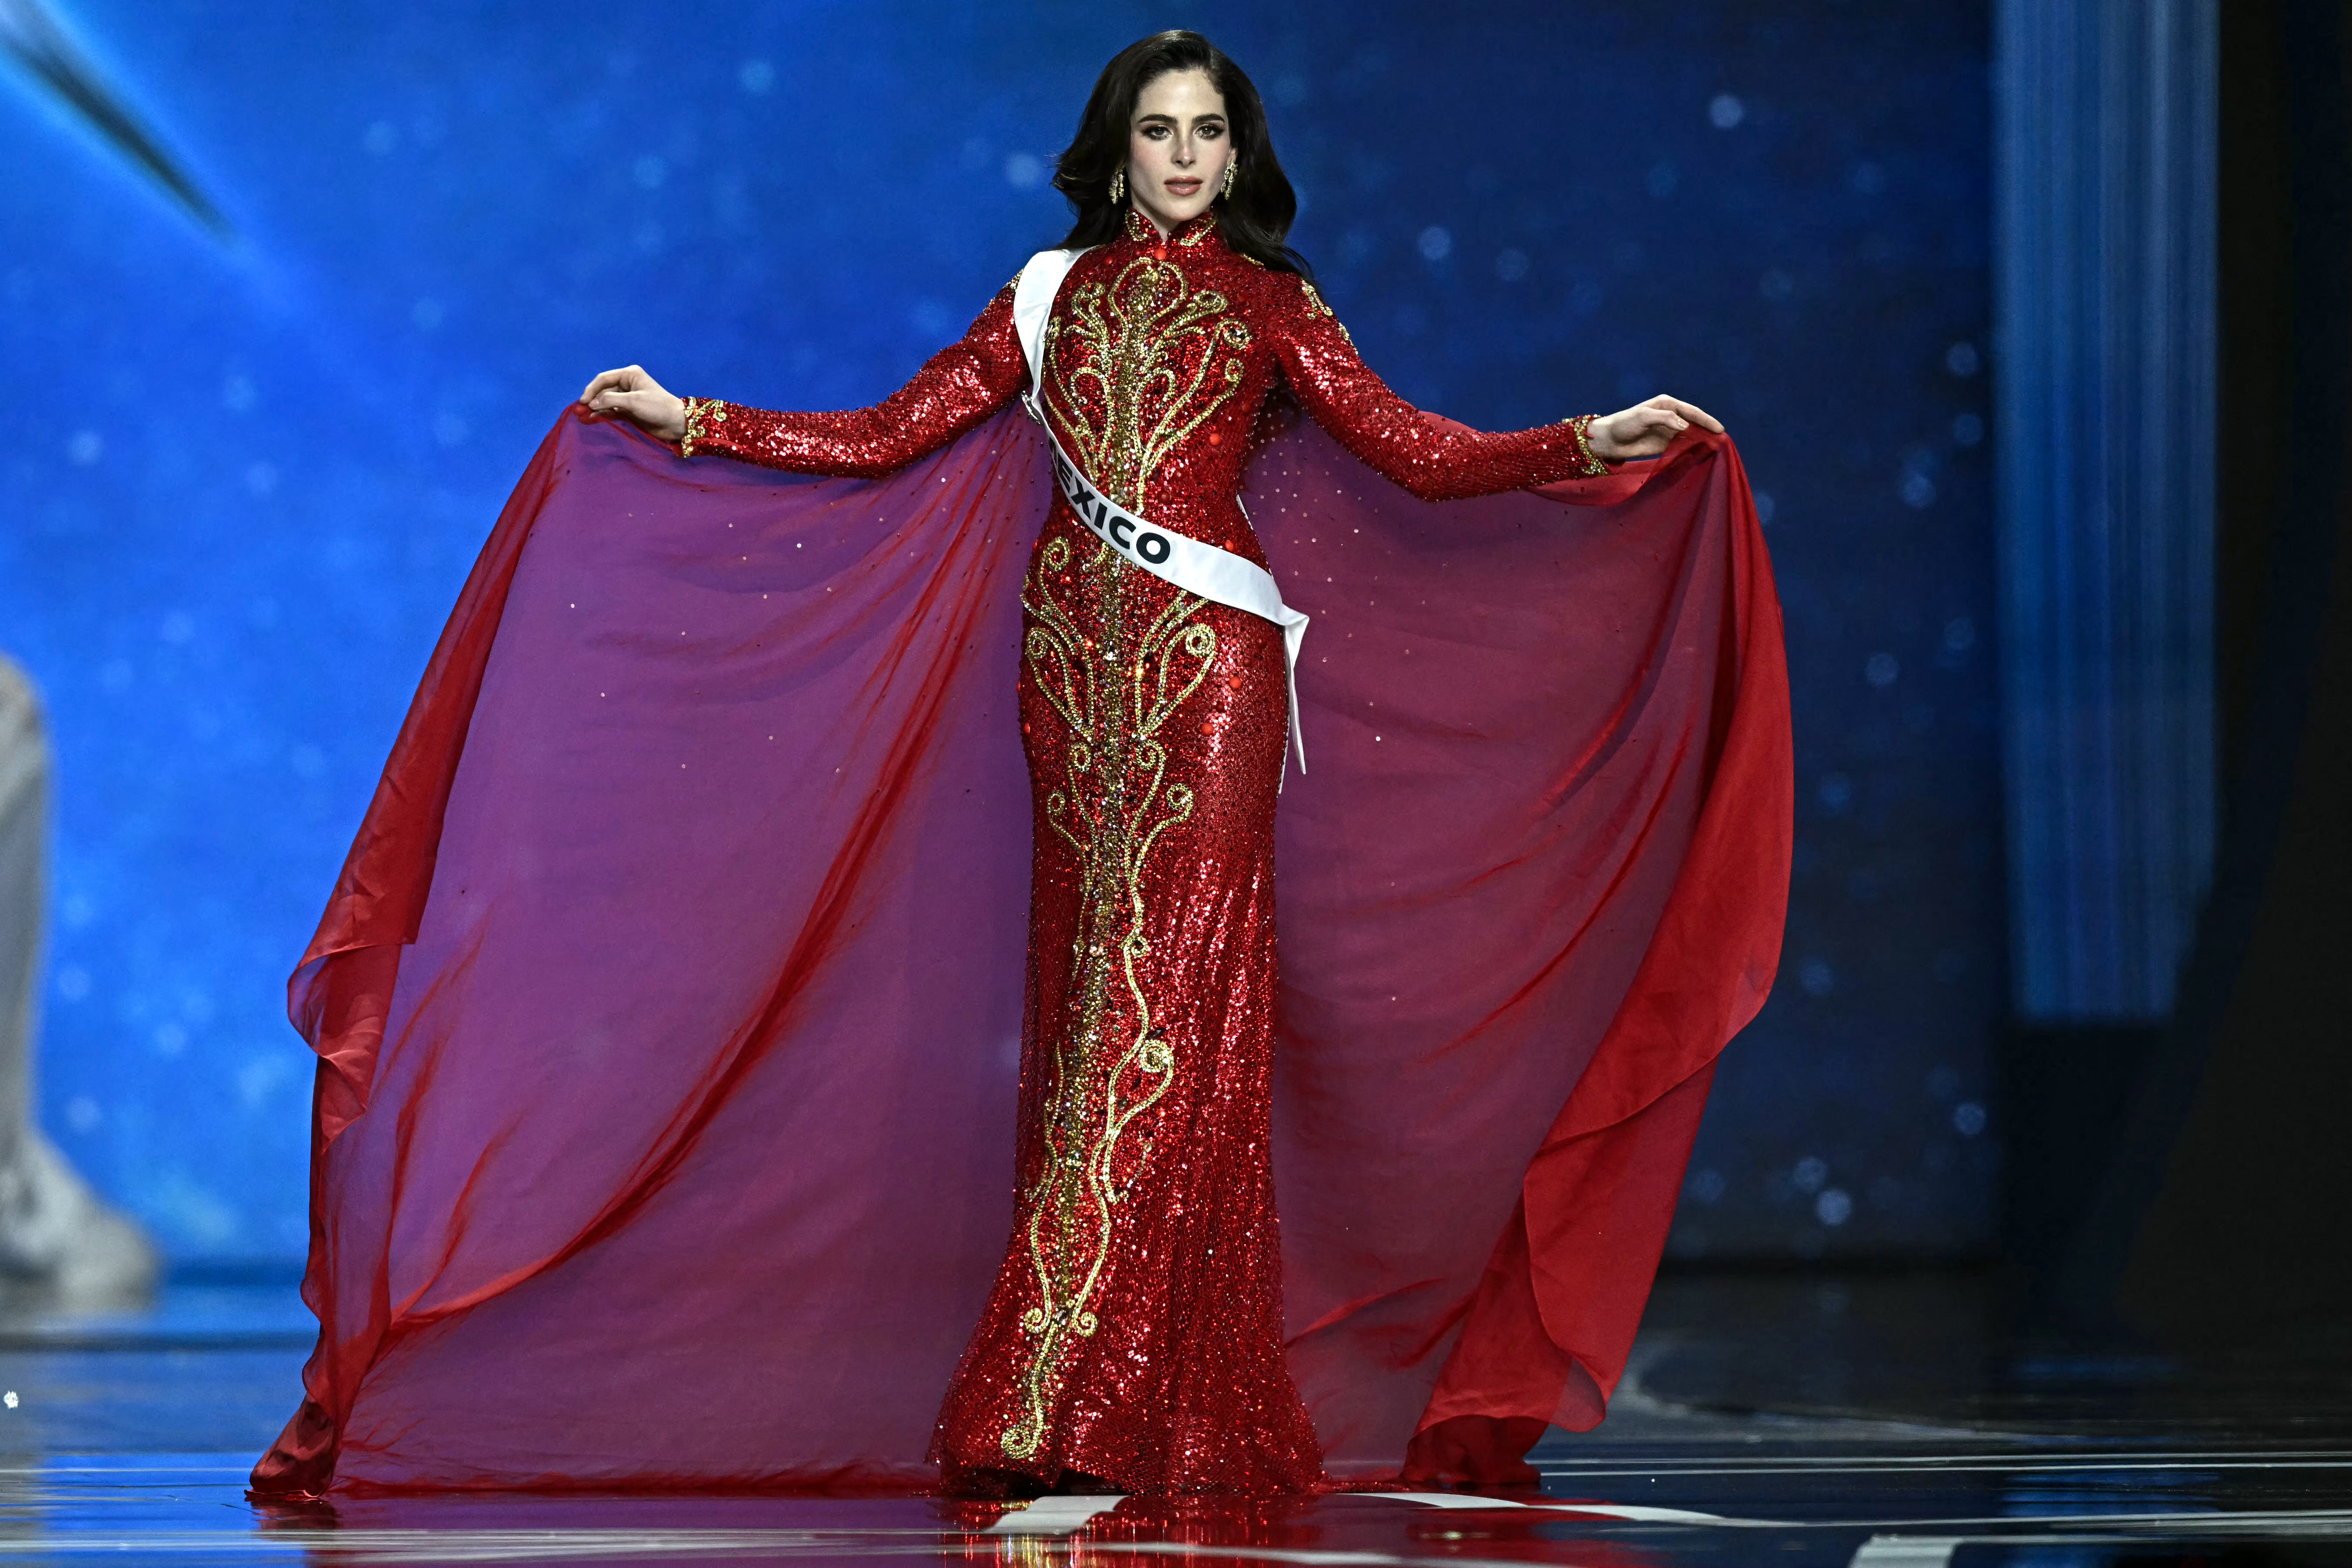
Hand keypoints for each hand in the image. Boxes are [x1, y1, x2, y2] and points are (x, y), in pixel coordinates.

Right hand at [579, 365, 687, 441]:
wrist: (675, 423)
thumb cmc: (657, 407)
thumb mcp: (633, 401)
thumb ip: (610, 400)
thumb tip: (592, 403)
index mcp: (630, 374)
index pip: (604, 378)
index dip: (591, 389)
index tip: (583, 402)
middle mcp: (627, 383)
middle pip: (603, 389)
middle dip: (592, 399)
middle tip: (580, 411)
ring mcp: (628, 396)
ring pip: (606, 400)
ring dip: (596, 408)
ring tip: (584, 416)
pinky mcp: (629, 409)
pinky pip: (611, 410)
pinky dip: (602, 414)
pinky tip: (593, 419)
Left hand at [1585, 395, 1723, 461]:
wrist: (1609, 440)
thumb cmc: (1624, 424)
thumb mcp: (1644, 417)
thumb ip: (1666, 419)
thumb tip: (1685, 426)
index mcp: (1667, 404)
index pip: (1691, 411)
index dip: (1706, 420)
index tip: (1719, 429)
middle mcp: (1671, 416)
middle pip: (1694, 422)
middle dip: (1708, 430)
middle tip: (1722, 440)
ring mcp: (1669, 430)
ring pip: (1691, 434)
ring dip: (1703, 440)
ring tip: (1716, 448)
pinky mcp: (1665, 444)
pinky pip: (1683, 446)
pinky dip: (1693, 449)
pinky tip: (1702, 454)